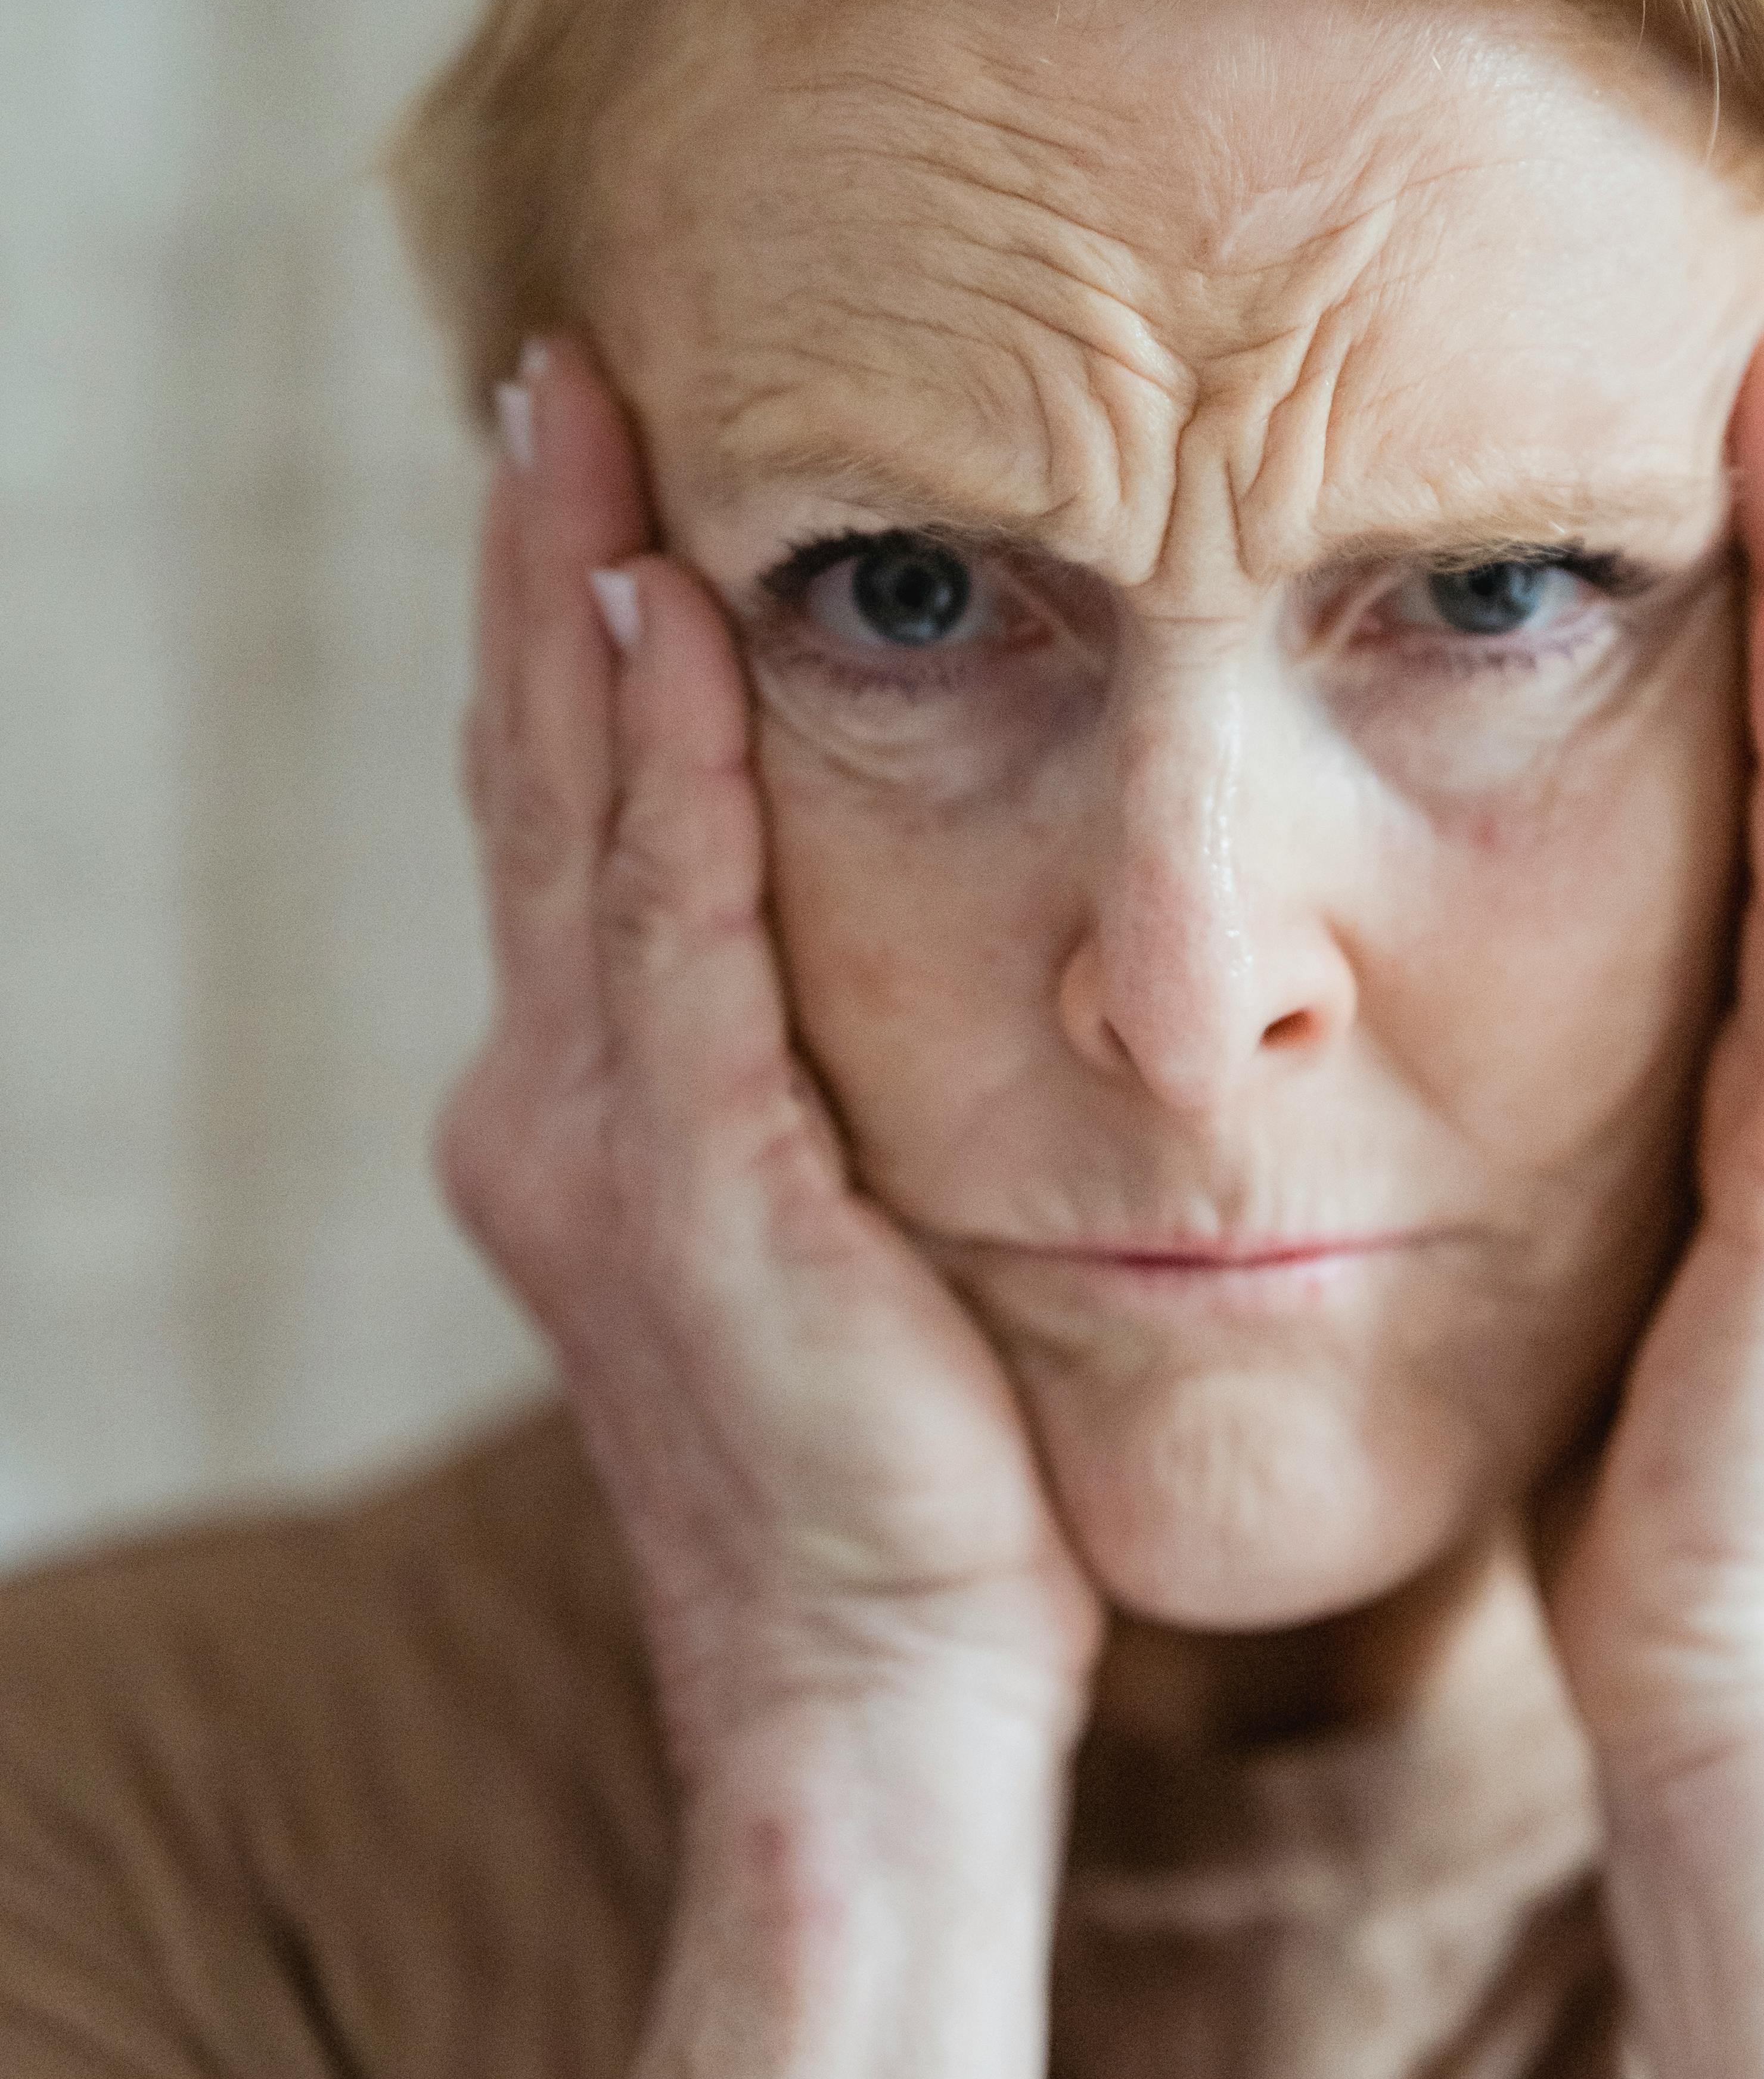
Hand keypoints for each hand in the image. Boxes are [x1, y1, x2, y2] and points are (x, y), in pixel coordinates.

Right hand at [440, 336, 1103, 1787]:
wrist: (882, 1706)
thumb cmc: (909, 1485)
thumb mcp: (843, 1245)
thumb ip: (813, 1095)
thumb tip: (884, 966)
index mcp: (594, 1116)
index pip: (576, 821)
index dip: (573, 639)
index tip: (602, 465)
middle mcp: (553, 1109)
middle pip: (539, 777)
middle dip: (542, 568)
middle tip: (560, 372)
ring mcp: (599, 1149)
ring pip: (572, 813)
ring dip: (575, 606)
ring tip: (583, 421)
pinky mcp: (693, 1194)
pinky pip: (673, 927)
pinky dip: (663, 763)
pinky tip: (672, 613)